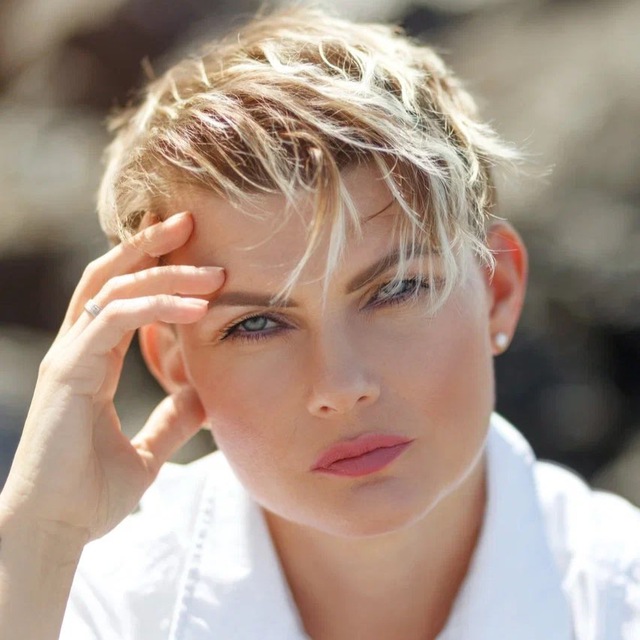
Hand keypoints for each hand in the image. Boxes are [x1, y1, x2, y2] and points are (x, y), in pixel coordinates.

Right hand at [0, 212, 222, 543]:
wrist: (56, 532)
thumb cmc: (91, 494)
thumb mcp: (148, 450)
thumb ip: (171, 420)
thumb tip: (202, 398)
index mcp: (92, 362)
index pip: (120, 297)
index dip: (151, 268)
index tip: (191, 249)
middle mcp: (77, 350)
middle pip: (110, 277)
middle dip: (149, 245)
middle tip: (192, 222)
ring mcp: (68, 357)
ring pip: (113, 290)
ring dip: (164, 273)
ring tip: (213, 270)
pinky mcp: (67, 372)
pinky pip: (113, 321)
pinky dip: (155, 308)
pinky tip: (195, 308)